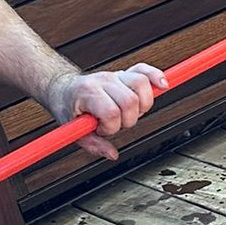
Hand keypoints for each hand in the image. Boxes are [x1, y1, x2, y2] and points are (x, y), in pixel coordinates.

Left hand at [45, 63, 167, 160]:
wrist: (63, 88)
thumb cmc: (67, 107)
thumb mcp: (72, 129)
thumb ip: (92, 144)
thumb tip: (112, 154)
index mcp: (88, 93)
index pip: (111, 112)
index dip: (110, 127)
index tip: (101, 129)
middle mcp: (104, 81)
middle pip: (130, 101)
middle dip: (127, 119)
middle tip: (115, 122)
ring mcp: (115, 76)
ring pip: (141, 84)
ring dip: (142, 105)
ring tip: (130, 112)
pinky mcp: (124, 74)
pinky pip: (145, 70)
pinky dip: (156, 76)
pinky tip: (162, 85)